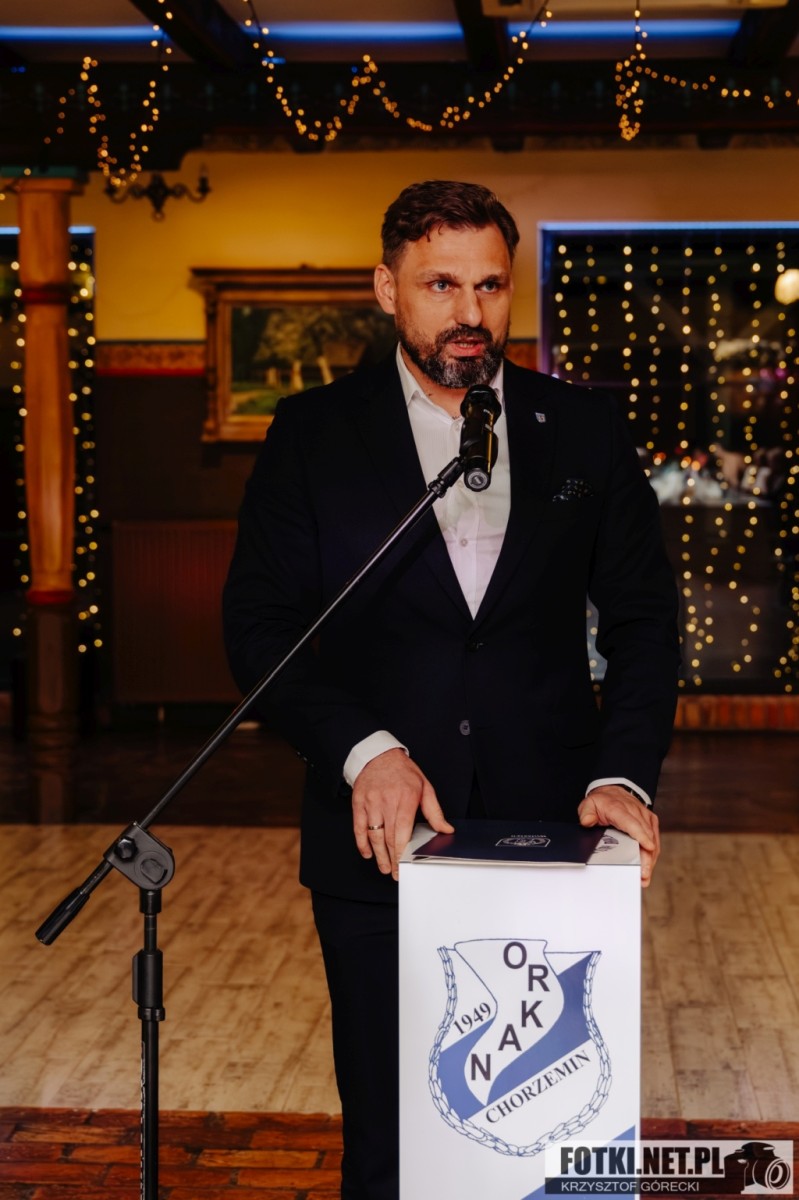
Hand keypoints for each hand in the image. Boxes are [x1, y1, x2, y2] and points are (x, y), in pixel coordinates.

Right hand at [352, 748, 453, 880]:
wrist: (378, 756)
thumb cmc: (403, 772)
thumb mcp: (424, 787)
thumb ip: (435, 811)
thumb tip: (446, 829)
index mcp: (406, 798)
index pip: (402, 832)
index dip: (402, 852)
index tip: (404, 865)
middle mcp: (387, 801)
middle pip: (388, 837)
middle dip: (392, 858)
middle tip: (395, 872)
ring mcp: (371, 803)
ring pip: (373, 835)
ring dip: (378, 855)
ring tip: (384, 867)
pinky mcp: (358, 803)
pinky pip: (358, 827)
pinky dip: (362, 843)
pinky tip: (368, 853)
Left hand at [577, 784, 660, 887]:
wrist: (614, 791)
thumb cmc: (602, 802)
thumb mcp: (589, 804)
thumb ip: (586, 813)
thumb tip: (586, 822)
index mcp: (619, 809)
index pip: (632, 823)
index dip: (641, 836)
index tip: (648, 847)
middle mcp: (636, 812)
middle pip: (645, 835)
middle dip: (646, 856)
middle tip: (643, 875)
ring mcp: (646, 817)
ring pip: (652, 839)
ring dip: (650, 859)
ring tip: (645, 877)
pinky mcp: (651, 822)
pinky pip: (655, 839)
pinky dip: (653, 854)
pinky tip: (648, 867)